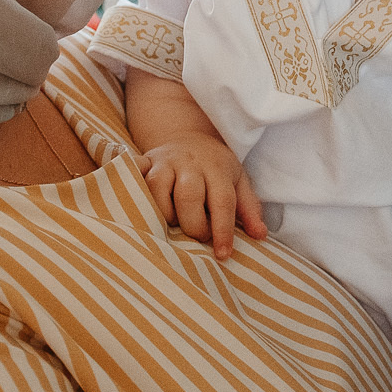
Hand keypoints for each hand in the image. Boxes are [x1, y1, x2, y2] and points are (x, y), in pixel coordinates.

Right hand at [140, 135, 265, 260]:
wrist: (188, 137)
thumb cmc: (216, 168)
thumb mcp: (238, 181)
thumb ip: (249, 208)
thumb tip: (260, 236)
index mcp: (218, 168)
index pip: (223, 202)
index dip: (223, 231)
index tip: (223, 254)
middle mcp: (190, 162)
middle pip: (189, 195)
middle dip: (193, 224)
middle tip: (198, 236)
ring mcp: (164, 160)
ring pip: (157, 186)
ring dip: (164, 212)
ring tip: (172, 225)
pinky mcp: (144, 161)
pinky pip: (134, 173)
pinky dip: (131, 187)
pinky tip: (136, 206)